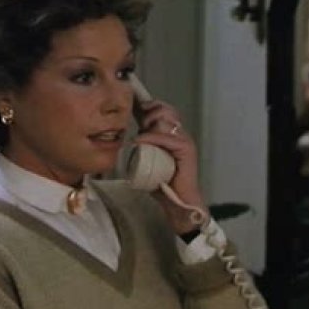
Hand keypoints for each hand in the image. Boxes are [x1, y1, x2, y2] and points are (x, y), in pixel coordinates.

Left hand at [133, 100, 208, 233]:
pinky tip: (138, 140)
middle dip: (149, 110)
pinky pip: (168, 138)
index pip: (161, 110)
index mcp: (170, 135)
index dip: (147, 105)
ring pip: (167, 119)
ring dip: (151, 121)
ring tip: (139, 131)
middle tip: (137, 120)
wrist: (177, 202)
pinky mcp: (186, 150)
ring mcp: (184, 141)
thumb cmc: (162, 184)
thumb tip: (122, 140)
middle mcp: (179, 134)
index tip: (131, 106)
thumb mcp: (145, 160)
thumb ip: (139, 148)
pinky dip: (151, 137)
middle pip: (166, 109)